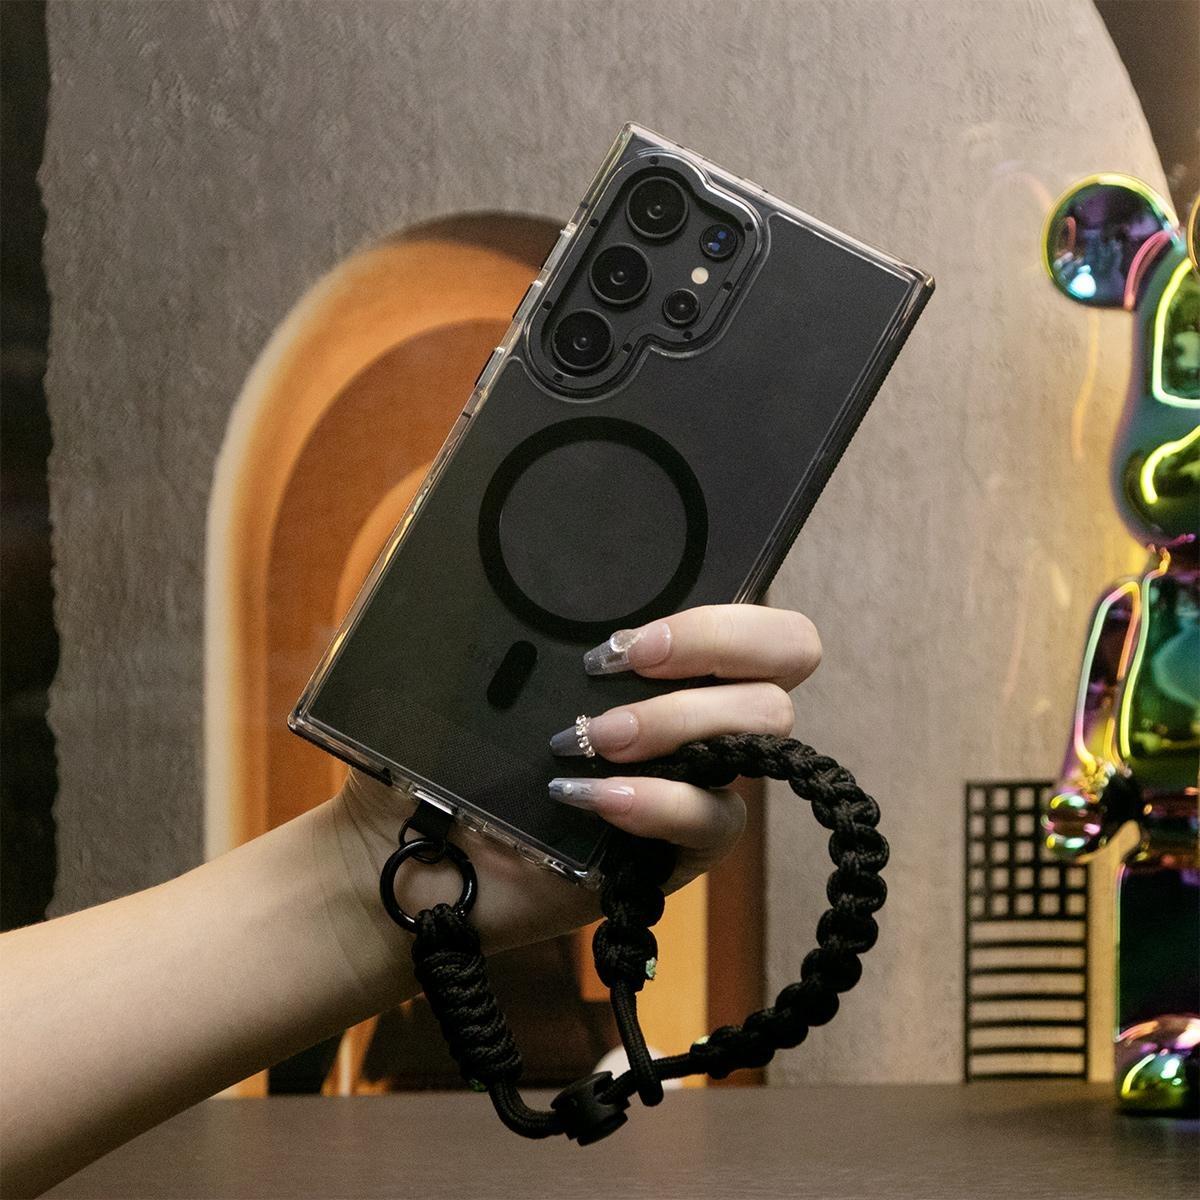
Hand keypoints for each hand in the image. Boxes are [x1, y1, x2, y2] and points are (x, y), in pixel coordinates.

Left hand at [337, 603, 820, 955]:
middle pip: (789, 653)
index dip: (720, 613)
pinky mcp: (685, 848)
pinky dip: (655, 800)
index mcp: (668, 653)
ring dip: (675, 722)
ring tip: (592, 738)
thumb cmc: (454, 744)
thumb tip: (519, 540)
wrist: (422, 847)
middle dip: (713, 644)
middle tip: (621, 663)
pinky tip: (591, 796)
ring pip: (762, 727)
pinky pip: (714, 818)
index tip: (628, 638)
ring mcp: (704, 776)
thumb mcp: (482, 660)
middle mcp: (704, 705)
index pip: (754, 611)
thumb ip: (513, 604)